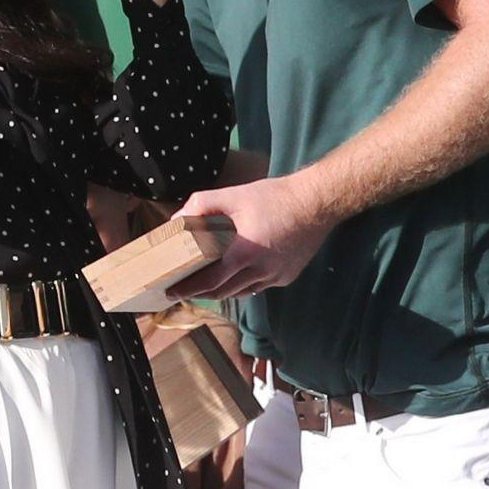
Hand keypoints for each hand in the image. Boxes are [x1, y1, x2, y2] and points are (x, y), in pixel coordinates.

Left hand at [170, 174, 330, 300]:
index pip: (209, 281)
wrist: (317, 202)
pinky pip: (259, 286)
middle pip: (223, 292)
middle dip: (200, 293)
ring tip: (204, 284)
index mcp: (244, 252)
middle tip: (182, 290)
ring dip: (222, 290)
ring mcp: (276, 277)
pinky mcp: (287, 277)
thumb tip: (178, 218)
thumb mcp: (235, 194)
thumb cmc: (275, 197)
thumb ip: (203, 205)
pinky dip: (243, 284)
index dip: (188, 289)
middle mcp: (261, 271)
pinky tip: (235, 275)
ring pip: (241, 291)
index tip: (171, 292)